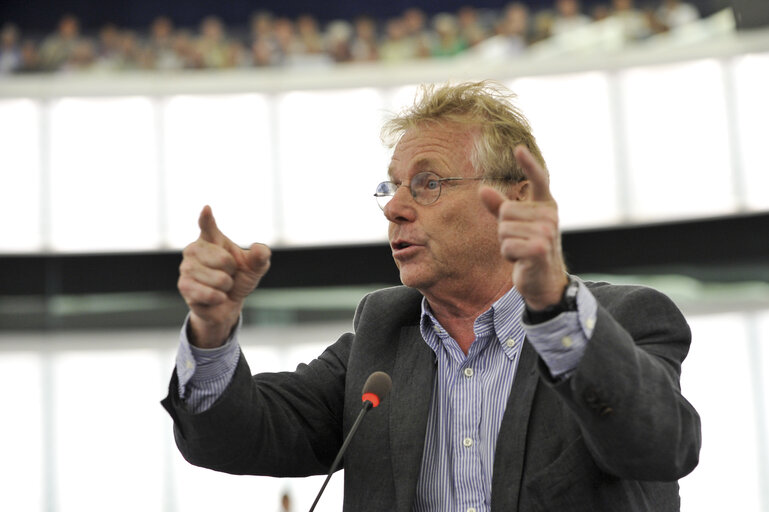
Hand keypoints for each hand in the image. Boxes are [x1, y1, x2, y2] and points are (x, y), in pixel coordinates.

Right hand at [177, 206, 270, 347]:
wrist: (228, 304)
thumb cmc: (239, 278)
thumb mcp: (255, 267)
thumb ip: (260, 257)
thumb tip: (258, 249)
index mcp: (212, 239)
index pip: (208, 226)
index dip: (207, 218)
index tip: (207, 209)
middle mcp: (194, 250)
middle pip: (222, 259)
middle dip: (232, 271)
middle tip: (228, 274)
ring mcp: (187, 267)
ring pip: (218, 278)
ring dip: (226, 286)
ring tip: (221, 286)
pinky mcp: (184, 286)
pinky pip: (208, 293)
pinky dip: (219, 297)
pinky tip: (217, 296)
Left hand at [480, 145, 567, 309]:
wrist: (545, 280)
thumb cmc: (528, 248)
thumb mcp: (514, 225)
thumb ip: (499, 207)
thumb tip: (483, 189)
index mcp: (546, 206)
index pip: (539, 179)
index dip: (528, 164)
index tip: (517, 148)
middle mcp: (549, 216)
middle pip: (505, 210)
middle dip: (504, 229)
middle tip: (520, 241)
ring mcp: (547, 232)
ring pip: (503, 228)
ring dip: (506, 244)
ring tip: (521, 251)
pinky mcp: (539, 249)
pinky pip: (506, 245)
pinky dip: (508, 255)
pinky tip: (521, 260)